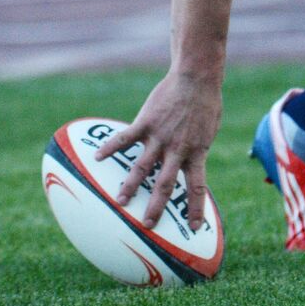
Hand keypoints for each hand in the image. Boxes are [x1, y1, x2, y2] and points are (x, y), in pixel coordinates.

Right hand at [95, 70, 221, 231]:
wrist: (196, 77)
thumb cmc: (205, 102)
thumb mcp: (207, 130)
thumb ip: (196, 148)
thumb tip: (188, 163)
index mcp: (196, 152)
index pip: (197, 188)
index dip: (195, 209)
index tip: (194, 228)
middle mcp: (177, 149)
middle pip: (165, 185)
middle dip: (156, 207)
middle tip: (147, 225)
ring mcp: (160, 137)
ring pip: (142, 167)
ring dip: (130, 186)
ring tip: (120, 201)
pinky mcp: (146, 122)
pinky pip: (125, 139)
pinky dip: (111, 148)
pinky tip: (97, 158)